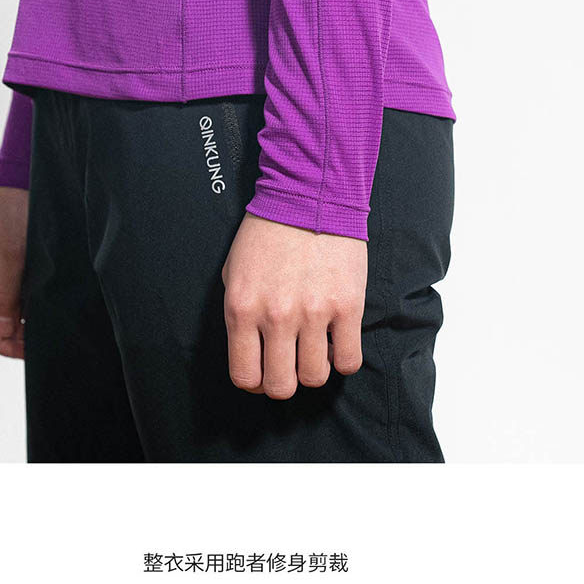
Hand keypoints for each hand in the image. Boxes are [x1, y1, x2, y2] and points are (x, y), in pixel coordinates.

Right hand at [0, 187, 28, 358]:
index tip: (23, 351)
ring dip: (16, 329)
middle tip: (37, 347)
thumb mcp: (14, 253)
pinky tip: (40, 318)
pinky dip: (22, 313)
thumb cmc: (15, 209)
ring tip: (41, 337)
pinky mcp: (5, 268)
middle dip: (7, 340)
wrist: (23, 179)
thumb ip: (8, 293)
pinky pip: (8, 299)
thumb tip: (7, 330)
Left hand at [221, 213, 366, 397]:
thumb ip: (239, 315)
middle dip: (283, 383)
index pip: (245, 375)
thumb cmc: (268, 233)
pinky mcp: (347, 307)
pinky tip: (337, 343)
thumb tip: (250, 351)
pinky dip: (343, 360)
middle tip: (289, 366)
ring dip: (314, 370)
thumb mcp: (234, 273)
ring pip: (315, 377)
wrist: (309, 196)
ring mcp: (314, 313)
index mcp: (242, 309)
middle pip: (280, 386)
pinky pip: (348, 360)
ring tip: (314, 350)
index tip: (263, 374)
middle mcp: (276, 316)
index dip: (254, 382)